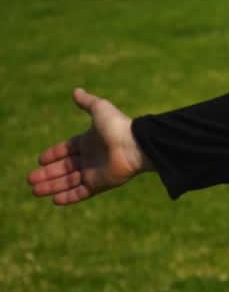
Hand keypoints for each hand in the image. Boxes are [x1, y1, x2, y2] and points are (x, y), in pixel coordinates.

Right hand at [27, 89, 150, 205]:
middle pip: (64, 167)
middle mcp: (91, 157)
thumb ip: (87, 102)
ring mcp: (95, 172)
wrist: (135, 145)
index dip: (53, 154)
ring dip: (52, 186)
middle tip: (30, 179)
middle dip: (47, 174)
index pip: (67, 149)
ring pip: (68, 181)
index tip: (40, 160)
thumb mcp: (100, 109)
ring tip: (35, 191)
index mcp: (90, 140)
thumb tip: (76, 91)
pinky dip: (68, 197)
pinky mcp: (100, 184)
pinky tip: (54, 200)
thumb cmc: (117, 126)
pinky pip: (81, 193)